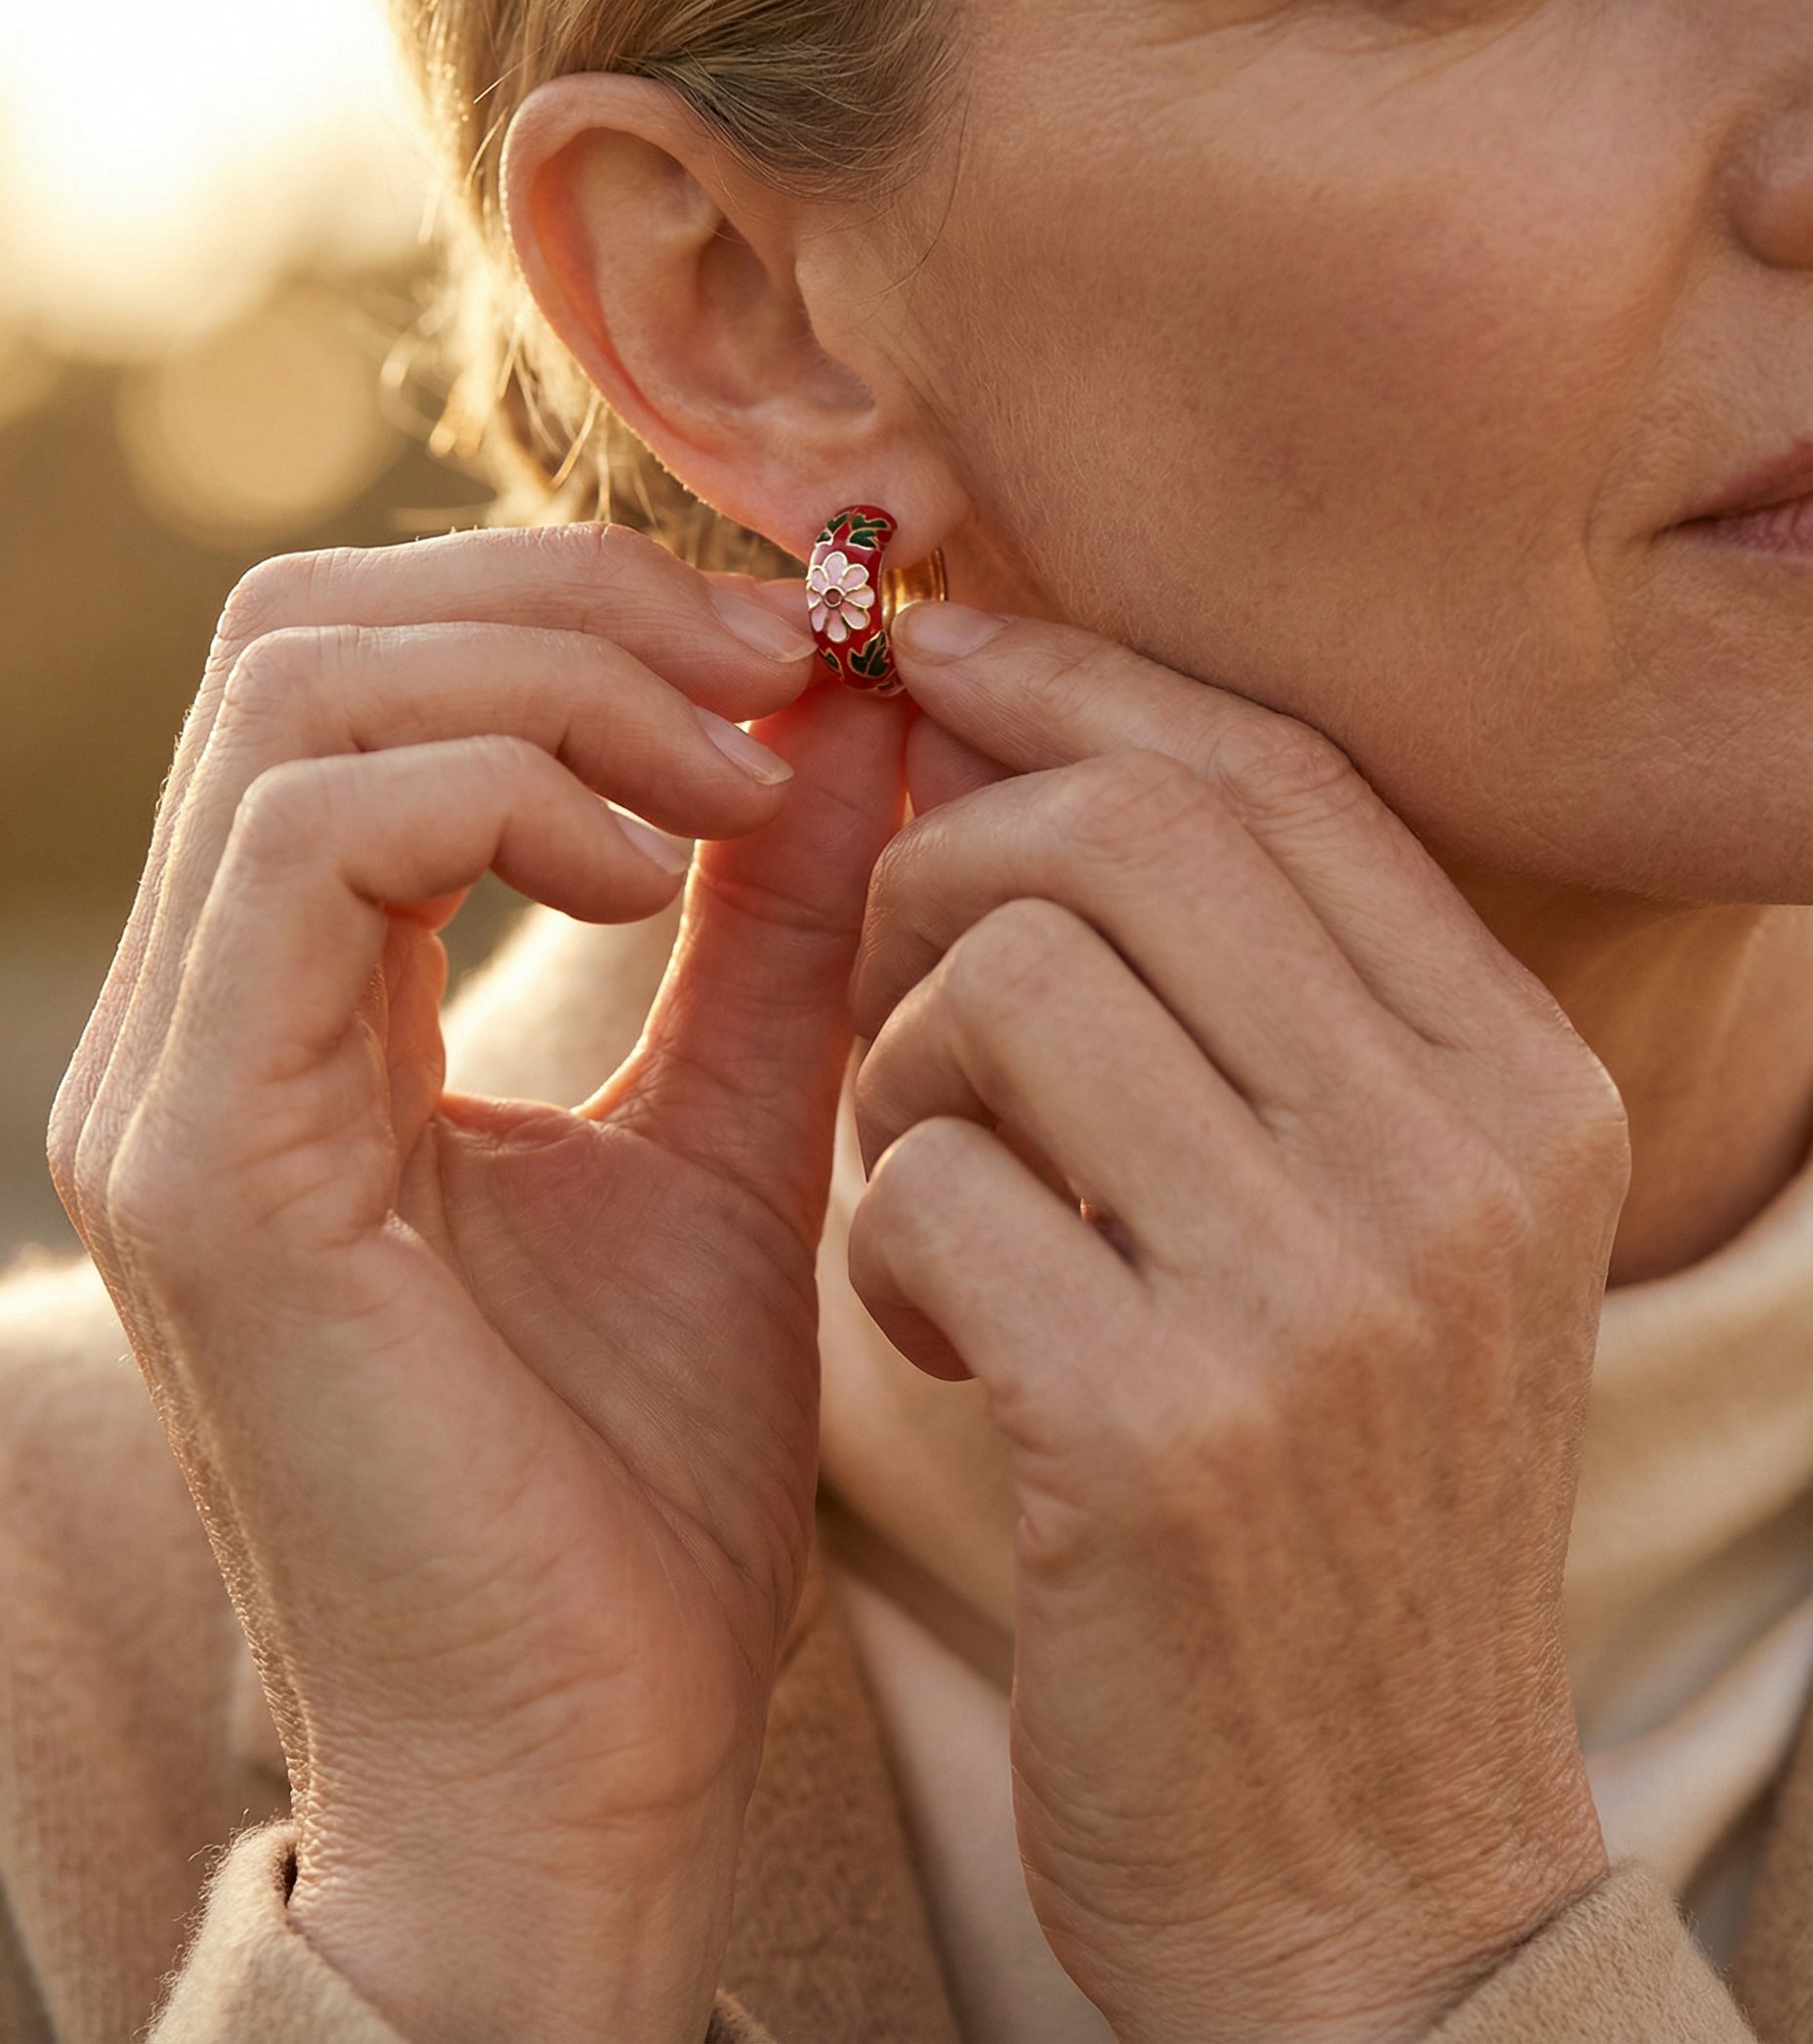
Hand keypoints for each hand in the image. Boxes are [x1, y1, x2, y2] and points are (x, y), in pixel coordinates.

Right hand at [50, 526, 903, 2043]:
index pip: (366, 668)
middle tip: (767, 669)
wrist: (585, 1761)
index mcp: (300, 1010)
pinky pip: (309, 842)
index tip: (789, 658)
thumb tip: (852, 714)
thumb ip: (776, 922)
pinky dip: (507, 794)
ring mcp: (175, 1086)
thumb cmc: (645, 1477)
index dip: (581, 608)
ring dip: (553, 682)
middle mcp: (197, 1023)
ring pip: (299, 698)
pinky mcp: (208, 1164)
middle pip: (310, 631)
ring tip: (730, 780)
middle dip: (564, 603)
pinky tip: (660, 871)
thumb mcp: (737, 1127)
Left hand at [846, 606, 1623, 2043]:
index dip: (1083, 685)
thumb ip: (1257, 1009)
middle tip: (898, 984)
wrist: (1366, 1869)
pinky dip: (882, 1231)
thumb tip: (1047, 761)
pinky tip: (933, 1331)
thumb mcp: (1371, 1238)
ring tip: (930, 1185)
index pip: (1279, 774)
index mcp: (1521, 1087)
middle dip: (951, 857)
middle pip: (1128, 828)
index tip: (943, 670)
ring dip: (903, 1063)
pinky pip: (925, 1180)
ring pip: (1006, 979)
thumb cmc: (1326, 1514)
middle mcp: (1457, 1161)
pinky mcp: (1160, 1431)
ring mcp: (1323, 1293)